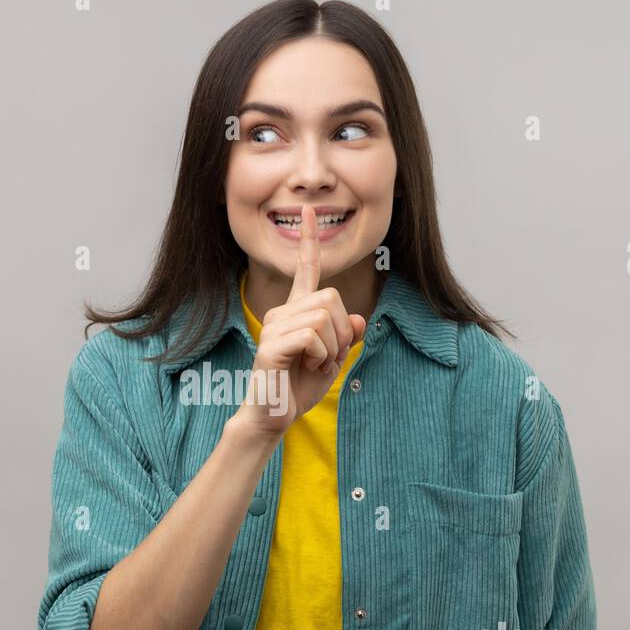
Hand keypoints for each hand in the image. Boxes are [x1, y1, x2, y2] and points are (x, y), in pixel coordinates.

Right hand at [232, 205, 368, 441]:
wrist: (273, 416)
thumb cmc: (298, 387)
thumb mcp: (333, 360)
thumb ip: (346, 337)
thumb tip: (358, 318)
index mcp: (296, 312)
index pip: (305, 270)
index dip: (309, 241)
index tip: (309, 212)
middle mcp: (282, 312)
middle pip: (330, 298)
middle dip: (341, 330)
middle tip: (329, 355)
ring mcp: (274, 327)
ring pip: (323, 317)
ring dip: (332, 346)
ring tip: (315, 363)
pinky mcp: (271, 345)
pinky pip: (312, 335)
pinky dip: (321, 354)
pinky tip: (308, 366)